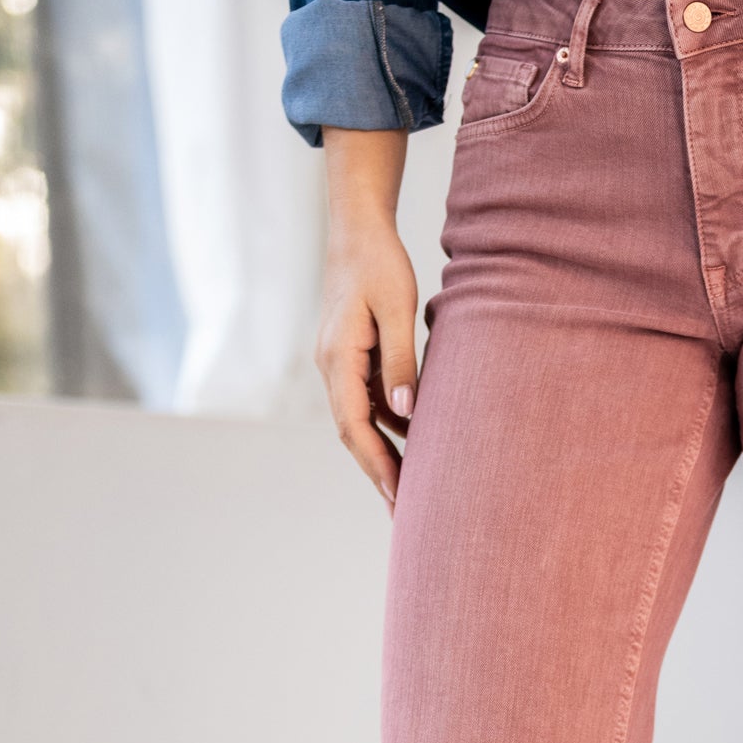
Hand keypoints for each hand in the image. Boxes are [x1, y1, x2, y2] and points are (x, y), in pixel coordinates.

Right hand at [317, 127, 416, 508]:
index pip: (354, 427)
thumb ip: (400, 360)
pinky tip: (411, 445)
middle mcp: (331, 367)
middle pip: (353, 434)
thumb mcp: (395, 308)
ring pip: (359, 422)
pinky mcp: (352, 357)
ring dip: (382, 455)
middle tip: (403, 515)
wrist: (357, 227)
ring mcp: (339, 364)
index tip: (399, 497)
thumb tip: (406, 412)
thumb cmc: (379, 262)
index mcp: (338, 359)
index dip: (377, 465)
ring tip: (410, 490)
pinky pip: (367, 403)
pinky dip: (386, 428)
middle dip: (378, 474)